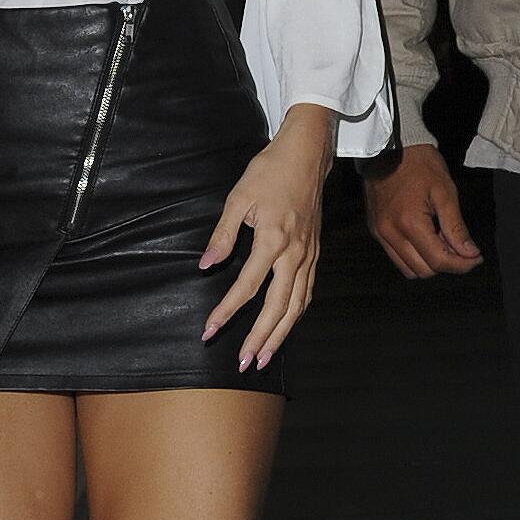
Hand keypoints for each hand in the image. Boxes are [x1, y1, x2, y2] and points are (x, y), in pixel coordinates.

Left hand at [200, 104, 333, 370]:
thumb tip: (206, 265)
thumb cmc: (269, 172)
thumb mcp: (238, 197)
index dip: (227, 311)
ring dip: (281, 335)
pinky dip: (296, 314)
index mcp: (273, 239)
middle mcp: (294, 253)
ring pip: (297, 305)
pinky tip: (285, 327)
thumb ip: (222, 235)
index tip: (210, 330)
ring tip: (264, 358)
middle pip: (278, 307)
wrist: (306, 155)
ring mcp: (308, 255)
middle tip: (244, 363)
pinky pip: (307, 292)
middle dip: (260, 338)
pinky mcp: (314, 253)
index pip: (247, 286)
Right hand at [364, 145, 482, 280]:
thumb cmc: (420, 164)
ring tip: (442, 241)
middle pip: (423, 270)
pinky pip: (396, 257)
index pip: (439, 261)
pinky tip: (426, 238)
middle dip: (447, 264)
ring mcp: (380, 233)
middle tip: (462, 248)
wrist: (391, 146)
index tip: (476, 257)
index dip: (462, 264)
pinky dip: (414, 256)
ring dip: (429, 263)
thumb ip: (456, 228)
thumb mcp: (445, 193)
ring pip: (408, 269)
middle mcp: (390, 233)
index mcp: (409, 223)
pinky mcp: (376, 230)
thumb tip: (470, 253)